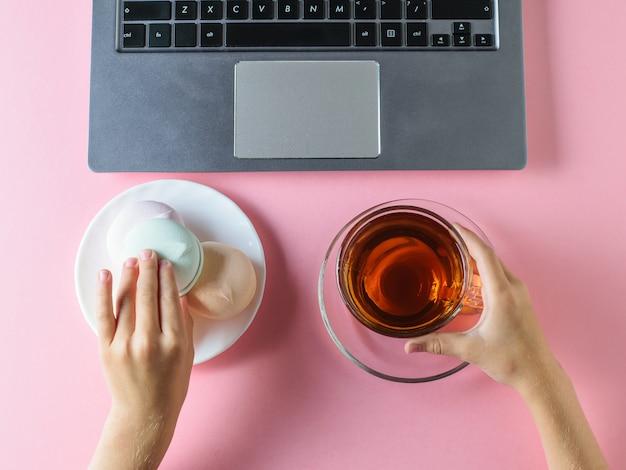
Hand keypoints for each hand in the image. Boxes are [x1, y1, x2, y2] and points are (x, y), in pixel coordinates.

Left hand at [90, 249, 193, 469]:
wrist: (145, 413)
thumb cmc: (171, 384)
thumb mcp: (189, 354)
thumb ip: (185, 323)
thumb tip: (180, 295)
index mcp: (174, 342)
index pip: (170, 300)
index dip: (167, 278)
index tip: (166, 263)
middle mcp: (150, 341)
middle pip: (149, 296)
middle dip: (149, 269)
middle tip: (148, 252)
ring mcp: (125, 345)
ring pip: (127, 301)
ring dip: (129, 276)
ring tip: (132, 259)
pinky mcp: (106, 350)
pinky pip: (104, 315)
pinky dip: (103, 293)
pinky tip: (105, 275)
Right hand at [404, 224, 556, 391]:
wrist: (539, 375)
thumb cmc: (511, 361)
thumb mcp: (470, 349)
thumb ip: (437, 344)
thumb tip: (409, 345)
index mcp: (502, 294)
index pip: (484, 255)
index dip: (467, 237)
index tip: (452, 226)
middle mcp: (513, 288)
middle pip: (489, 256)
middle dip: (468, 244)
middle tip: (447, 238)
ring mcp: (519, 294)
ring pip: (496, 265)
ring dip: (476, 257)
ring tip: (455, 254)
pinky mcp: (519, 301)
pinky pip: (500, 276)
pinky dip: (484, 270)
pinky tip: (470, 279)